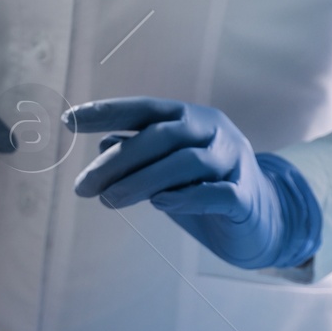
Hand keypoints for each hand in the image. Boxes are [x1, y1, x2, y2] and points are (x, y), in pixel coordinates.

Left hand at [63, 98, 320, 270]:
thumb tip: (103, 145)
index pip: (144, 109)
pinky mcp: (247, 197)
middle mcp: (213, 131)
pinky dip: (187, 197)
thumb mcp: (167, 169)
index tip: (68, 120)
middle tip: (82, 187)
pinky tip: (159, 204)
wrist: (263, 221)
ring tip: (108, 201)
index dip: (106, 112)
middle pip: (161, 136)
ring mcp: (235, 161)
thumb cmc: (205, 188)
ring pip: (186, 162)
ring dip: (141, 181)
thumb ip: (140, 155)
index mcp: (190, 118)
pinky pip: (218, 192)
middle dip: (117, 160)